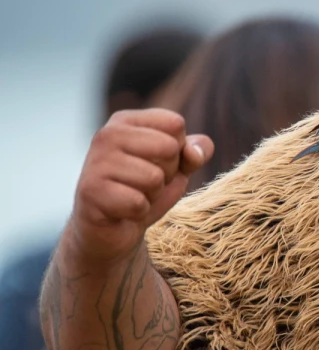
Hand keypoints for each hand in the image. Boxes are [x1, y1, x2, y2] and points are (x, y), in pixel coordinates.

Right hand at [66, 109, 212, 264]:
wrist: (112, 229)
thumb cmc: (146, 189)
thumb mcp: (179, 166)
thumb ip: (196, 150)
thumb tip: (194, 152)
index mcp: (125, 121)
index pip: (175, 124)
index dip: (178, 150)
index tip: (157, 163)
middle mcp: (106, 135)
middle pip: (169, 147)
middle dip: (167, 173)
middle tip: (145, 184)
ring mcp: (95, 162)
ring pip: (154, 178)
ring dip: (152, 194)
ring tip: (134, 195)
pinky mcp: (90, 191)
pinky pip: (138, 203)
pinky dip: (139, 212)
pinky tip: (123, 211)